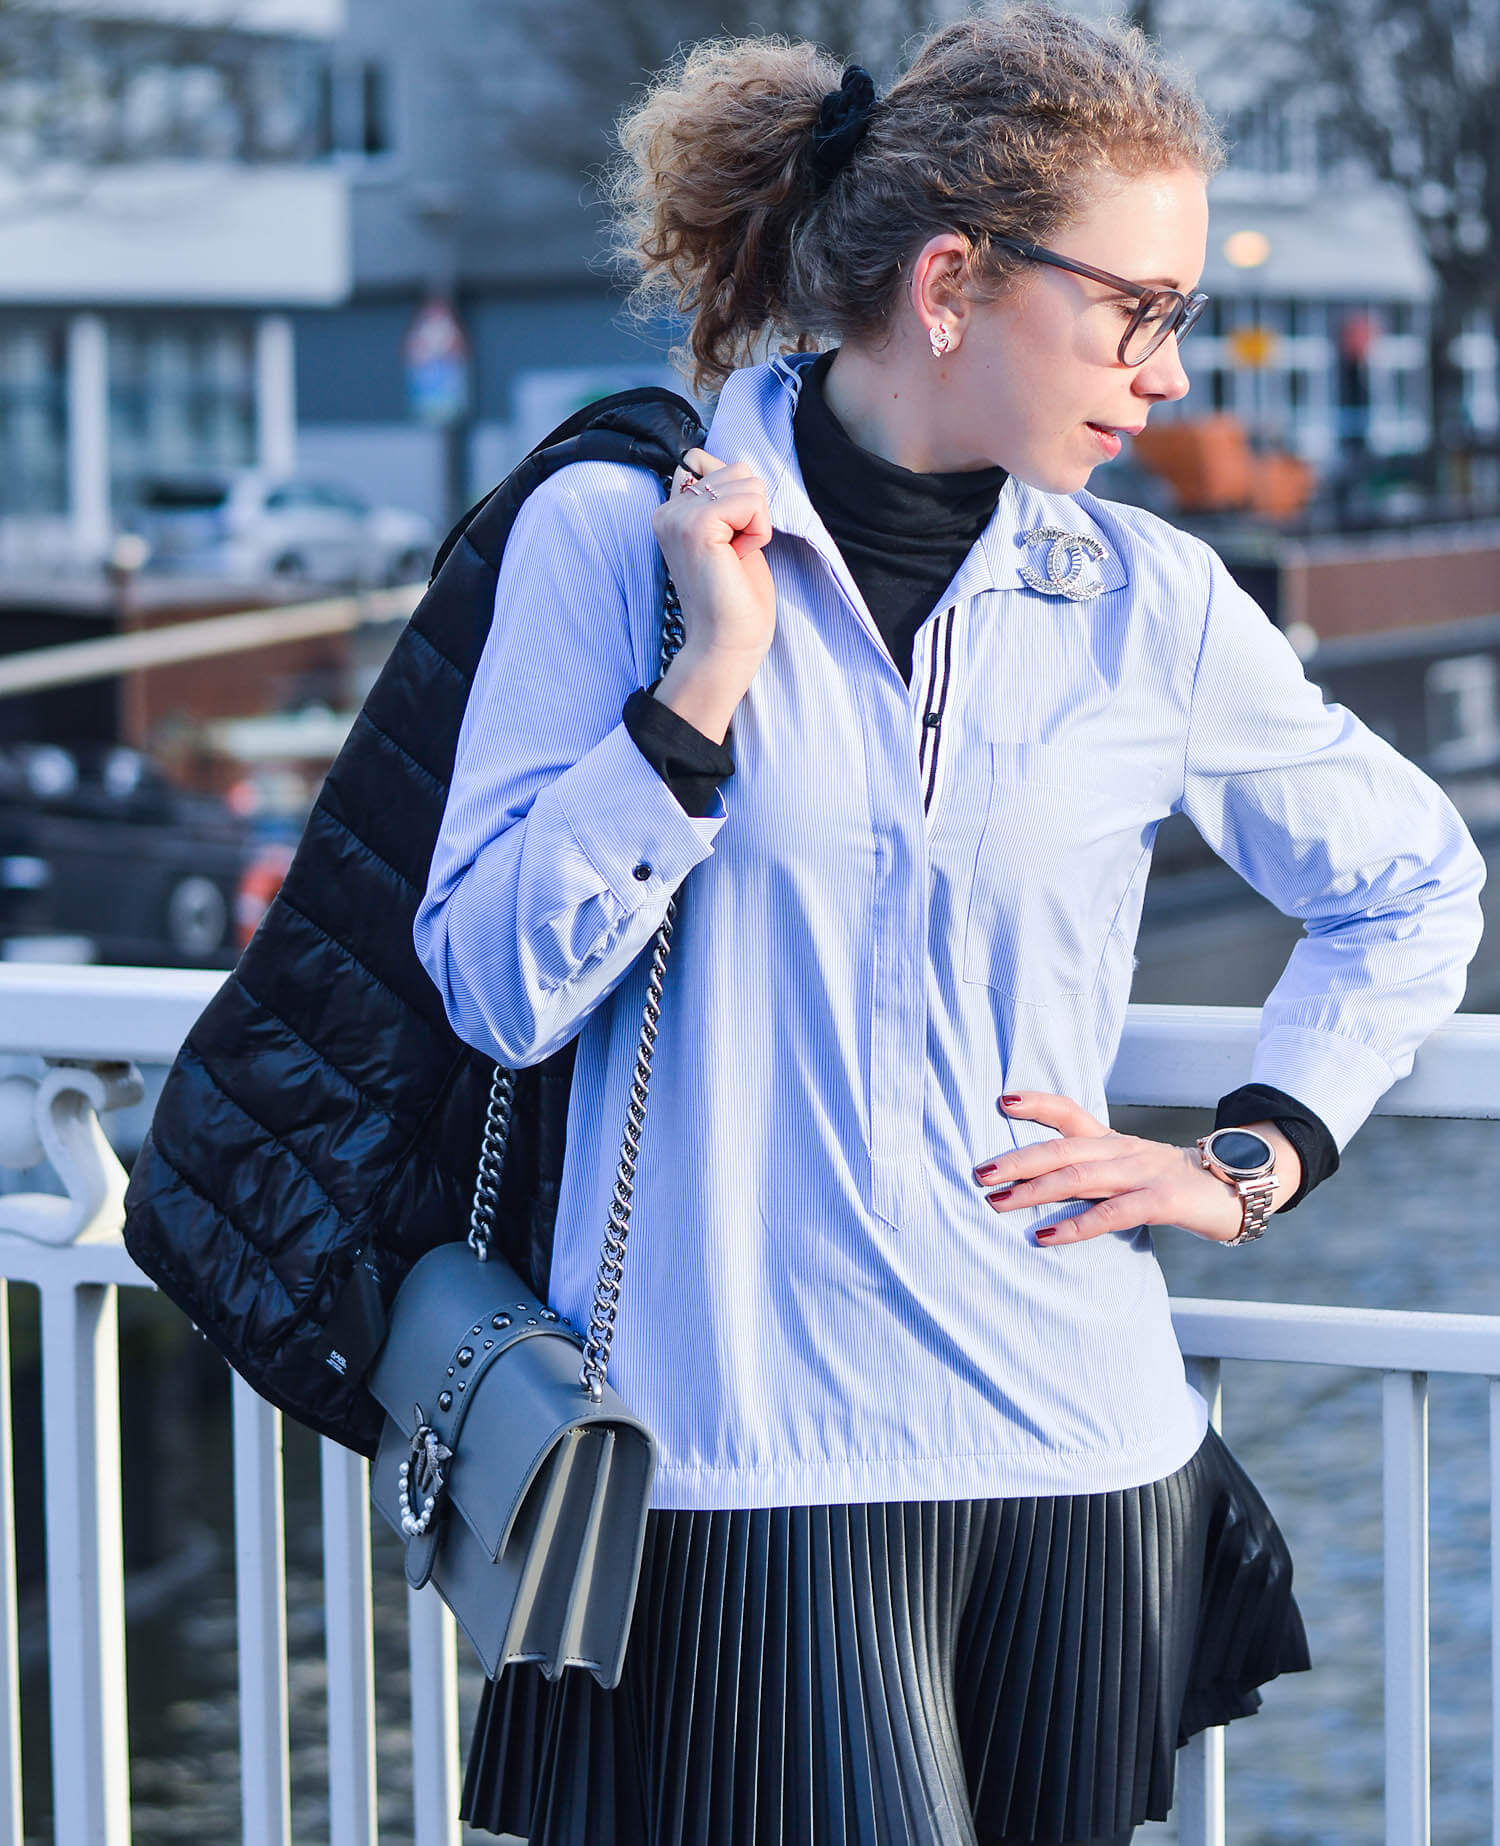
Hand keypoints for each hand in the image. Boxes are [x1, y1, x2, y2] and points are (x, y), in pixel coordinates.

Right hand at [650, 449, 775, 745]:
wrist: (726, 645)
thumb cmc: (735, 599)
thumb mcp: (731, 534)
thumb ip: (723, 497)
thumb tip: (728, 463)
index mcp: (672, 511)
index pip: (709, 460)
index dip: (737, 499)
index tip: (728, 543)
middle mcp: (668, 509)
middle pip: (737, 469)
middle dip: (752, 511)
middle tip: (734, 555)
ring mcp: (678, 516)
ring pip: (748, 482)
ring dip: (757, 522)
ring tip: (735, 557)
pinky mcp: (697, 525)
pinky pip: (751, 501)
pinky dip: (759, 531)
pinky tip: (738, 558)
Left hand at [970, 1092, 1301, 1246]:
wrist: (1237, 1192)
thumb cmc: (1172, 1186)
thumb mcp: (1129, 1170)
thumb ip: (1092, 1172)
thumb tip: (1038, 1183)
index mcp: (1112, 1141)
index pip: (1070, 1112)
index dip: (1037, 1104)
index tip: (1001, 1100)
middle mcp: (1122, 1151)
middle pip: (1061, 1149)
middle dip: (1017, 1160)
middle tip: (979, 1173)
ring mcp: (1143, 1173)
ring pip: (1079, 1177)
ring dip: (1034, 1190)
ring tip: (996, 1201)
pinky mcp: (1161, 1200)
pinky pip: (1112, 1212)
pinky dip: (1075, 1224)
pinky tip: (1044, 1235)